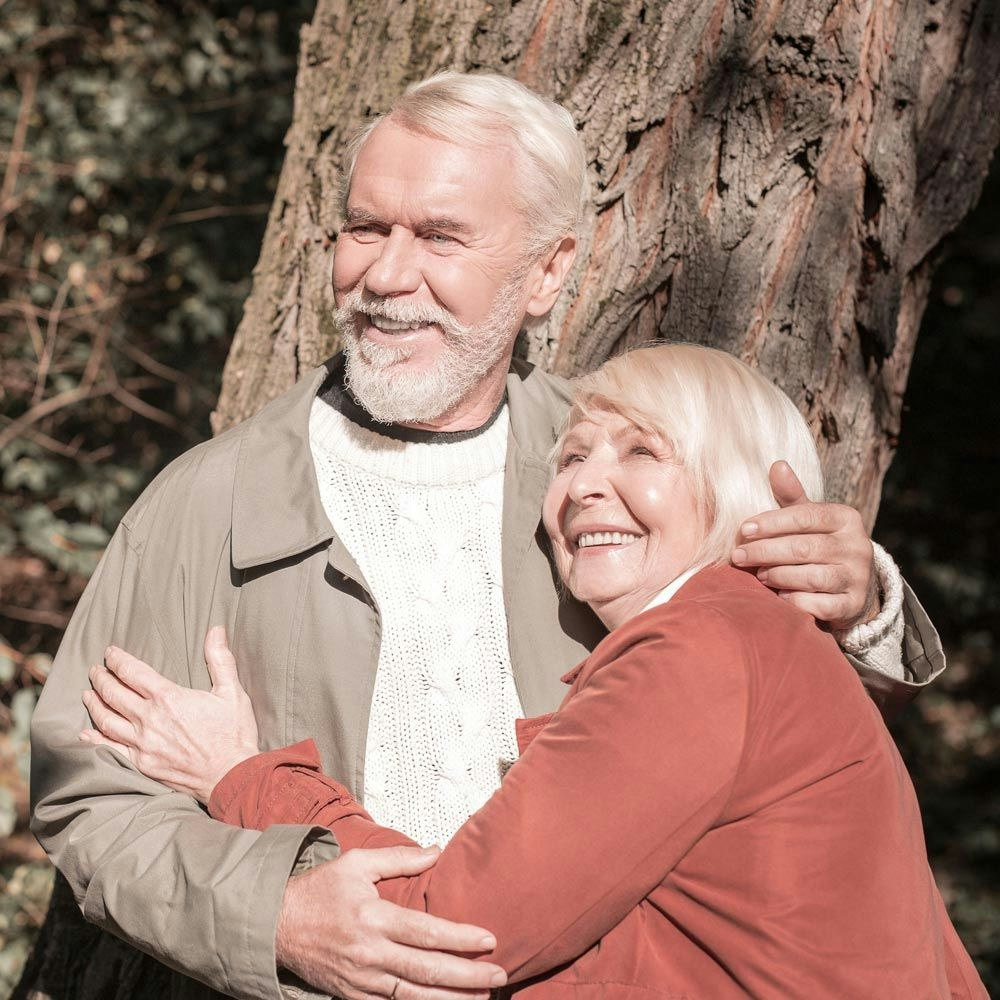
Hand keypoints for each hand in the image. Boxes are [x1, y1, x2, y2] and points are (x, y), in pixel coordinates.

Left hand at [80, 627, 259, 802]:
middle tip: (95, 670)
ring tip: (88, 693)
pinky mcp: (142, 764)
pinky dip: (94, 739)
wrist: (232, 776)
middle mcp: (149, 719)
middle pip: (114, 694)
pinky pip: (110, 749)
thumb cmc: (234, 733)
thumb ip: (220, 659)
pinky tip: (86, 732)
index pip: (133, 672)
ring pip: (107, 720)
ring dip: (94, 704)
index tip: (110, 653)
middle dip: (101, 678)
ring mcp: (142, 744)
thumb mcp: (232, 692)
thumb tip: (216, 630)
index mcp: (169, 698)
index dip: (118, 660)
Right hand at [277, 846, 506, 999]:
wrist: (275, 925)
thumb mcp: (358, 863)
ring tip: (482, 999)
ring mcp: (362, 980)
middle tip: (499, 977)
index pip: (426, 932)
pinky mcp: (353, 996)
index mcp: (374, 918)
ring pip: (414, 995)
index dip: (460, 938)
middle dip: (467, 976)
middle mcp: (370, 953)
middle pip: (427, 969)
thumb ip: (399, 858)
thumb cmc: (319, 890)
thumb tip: (436, 851)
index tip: (489, 939)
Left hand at [731, 461, 878, 630]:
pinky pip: (823, 605)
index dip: (771, 523)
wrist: (853, 586)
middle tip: (739, 556)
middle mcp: (858, 546)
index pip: (805, 517)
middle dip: (766, 552)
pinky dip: (798, 601)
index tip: (743, 530)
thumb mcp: (810, 519)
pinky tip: (780, 597)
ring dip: (779, 576)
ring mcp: (858, 577)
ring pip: (813, 577)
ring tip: (759, 575)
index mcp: (846, 518)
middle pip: (804, 548)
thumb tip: (777, 465)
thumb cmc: (821, 545)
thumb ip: (792, 496)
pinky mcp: (854, 604)